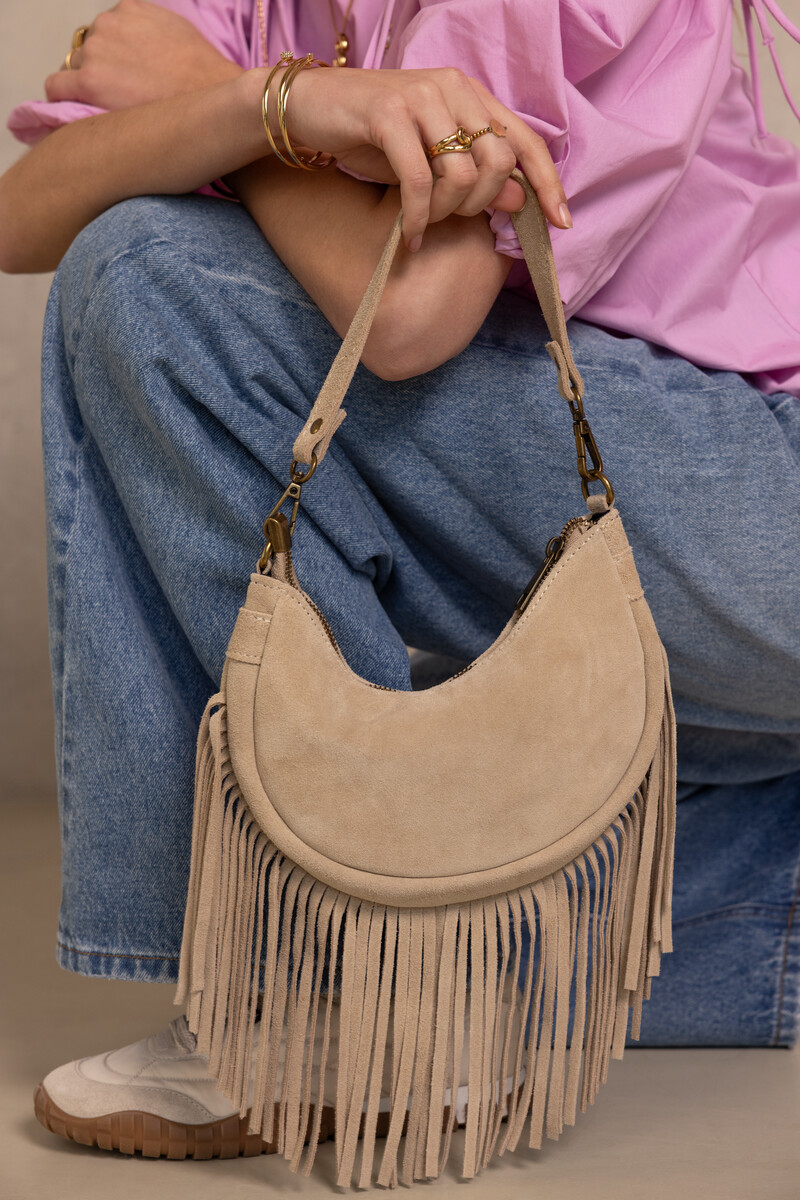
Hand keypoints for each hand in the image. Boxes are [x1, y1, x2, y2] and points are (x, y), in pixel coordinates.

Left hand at [44, 0, 241, 109]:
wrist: (213, 102)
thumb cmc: (204, 78)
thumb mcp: (178, 32)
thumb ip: (151, 30)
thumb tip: (142, 43)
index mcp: (129, 8)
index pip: (105, 31)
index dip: (112, 57)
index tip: (124, 78)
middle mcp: (107, 23)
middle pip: (87, 49)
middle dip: (101, 71)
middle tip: (123, 99)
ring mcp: (96, 50)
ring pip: (72, 68)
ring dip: (87, 87)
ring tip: (112, 110)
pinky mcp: (88, 80)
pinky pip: (57, 86)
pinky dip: (64, 98)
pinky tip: (80, 112)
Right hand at [281, 64, 571, 249]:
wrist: (311, 110)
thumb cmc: (373, 137)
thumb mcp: (430, 161)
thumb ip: (474, 177)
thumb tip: (520, 201)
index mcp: (470, 95)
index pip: (525, 140)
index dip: (548, 183)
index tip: (561, 224)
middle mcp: (452, 88)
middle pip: (497, 162)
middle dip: (478, 206)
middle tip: (450, 221)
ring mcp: (422, 97)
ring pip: (462, 174)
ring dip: (444, 213)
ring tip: (423, 225)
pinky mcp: (389, 114)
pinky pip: (420, 181)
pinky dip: (417, 217)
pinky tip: (409, 236)